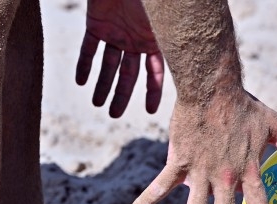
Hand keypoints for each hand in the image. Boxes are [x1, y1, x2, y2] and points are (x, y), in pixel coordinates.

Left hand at [75, 0, 164, 117]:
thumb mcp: (162, 16)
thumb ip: (170, 33)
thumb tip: (195, 57)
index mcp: (154, 40)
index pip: (155, 73)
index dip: (152, 92)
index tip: (149, 112)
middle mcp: (135, 40)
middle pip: (129, 74)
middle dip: (121, 95)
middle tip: (114, 115)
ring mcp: (116, 33)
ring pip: (108, 65)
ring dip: (102, 85)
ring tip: (96, 103)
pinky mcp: (96, 25)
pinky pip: (89, 48)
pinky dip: (84, 64)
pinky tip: (81, 82)